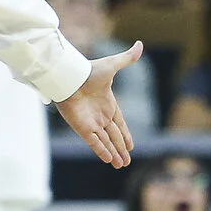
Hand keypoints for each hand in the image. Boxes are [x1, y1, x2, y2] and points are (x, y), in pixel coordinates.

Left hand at [55, 43, 144, 167]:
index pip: (120, 123)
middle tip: (127, 162)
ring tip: (120, 165)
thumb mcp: (112, 65)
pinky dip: (102, 151)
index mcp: (109, 104)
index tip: (131, 145)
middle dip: (120, 149)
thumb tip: (141, 44)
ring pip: (105, 142)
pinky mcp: (83, 128)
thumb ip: (127, 58)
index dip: (125, 134)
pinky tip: (109, 160)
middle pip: (114, 136)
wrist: (70, 78)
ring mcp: (92, 123)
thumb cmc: (89, 71)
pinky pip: (95, 142)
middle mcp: (101, 116)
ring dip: (113, 154)